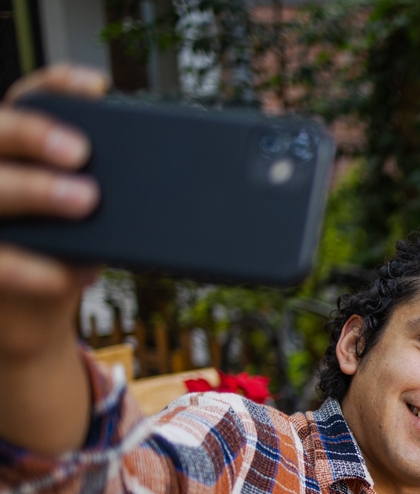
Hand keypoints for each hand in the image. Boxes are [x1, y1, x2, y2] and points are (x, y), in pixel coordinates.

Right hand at [0, 65, 106, 455]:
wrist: (32, 311)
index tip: (99, 87)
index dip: (58, 85)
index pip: (32, 97)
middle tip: (82, 152)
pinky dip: (29, 269)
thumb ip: (138, 197)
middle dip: (36, 134)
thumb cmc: (75, 251)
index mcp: (24, 150)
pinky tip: (69, 276)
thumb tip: (222, 186)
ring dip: (35, 189)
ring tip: (85, 200)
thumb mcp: (108, 221)